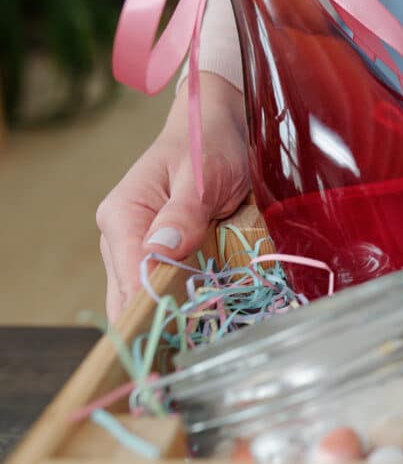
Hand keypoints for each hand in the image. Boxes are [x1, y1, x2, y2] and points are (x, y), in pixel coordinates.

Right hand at [96, 72, 248, 320]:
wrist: (217, 124)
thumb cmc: (208, 143)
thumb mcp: (203, 176)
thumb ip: (184, 213)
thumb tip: (162, 250)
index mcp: (122, 216)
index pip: (128, 277)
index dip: (151, 309)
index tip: (178, 333)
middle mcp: (120, 235)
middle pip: (129, 296)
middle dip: (157, 322)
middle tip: (194, 345)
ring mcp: (138, 245)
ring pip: (144, 295)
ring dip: (170, 315)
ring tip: (200, 337)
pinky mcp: (160, 249)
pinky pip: (163, 284)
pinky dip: (180, 300)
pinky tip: (202, 317)